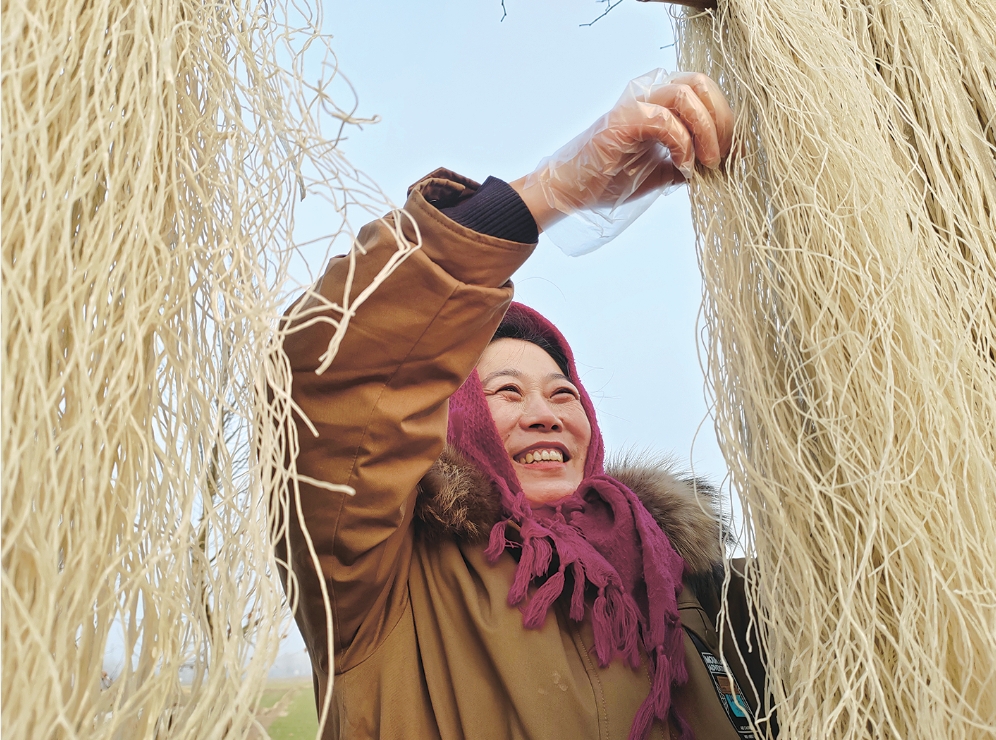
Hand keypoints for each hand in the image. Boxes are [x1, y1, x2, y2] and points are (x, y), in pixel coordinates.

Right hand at [510, 70, 732, 231]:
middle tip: (721, 156)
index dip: (727, 119)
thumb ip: (690, 161)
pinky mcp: (623, 119)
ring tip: (706, 161)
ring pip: (687, 94)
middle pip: (702, 84)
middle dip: (722, 121)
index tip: (734, 153)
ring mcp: (636, 104)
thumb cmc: (611, 180)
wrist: (572, 192)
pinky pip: (665, 119)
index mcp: (661, 103)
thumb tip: (726, 161)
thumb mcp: (663, 172)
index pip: (706, 93)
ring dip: (706, 129)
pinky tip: (682, 166)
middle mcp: (649, 95)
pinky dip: (682, 143)